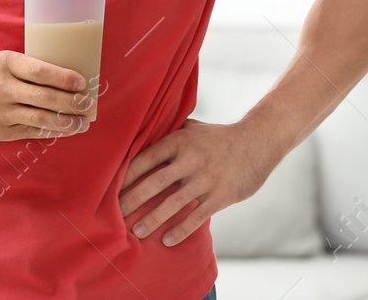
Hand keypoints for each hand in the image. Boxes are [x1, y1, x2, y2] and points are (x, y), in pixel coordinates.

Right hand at [0, 50, 93, 142]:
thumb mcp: (1, 60)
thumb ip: (26, 68)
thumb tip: (64, 78)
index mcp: (5, 64)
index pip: (41, 72)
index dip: (64, 78)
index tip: (82, 82)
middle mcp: (2, 88)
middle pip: (45, 98)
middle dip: (72, 103)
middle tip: (89, 104)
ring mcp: (0, 113)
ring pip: (40, 119)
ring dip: (66, 122)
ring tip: (83, 122)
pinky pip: (31, 132)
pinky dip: (50, 131)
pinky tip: (63, 129)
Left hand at [118, 118, 271, 246]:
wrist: (257, 142)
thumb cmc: (218, 136)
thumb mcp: (192, 127)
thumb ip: (169, 131)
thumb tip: (141, 131)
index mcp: (180, 140)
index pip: (146, 157)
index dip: (127, 174)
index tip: (110, 187)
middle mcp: (191, 158)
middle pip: (155, 181)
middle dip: (133, 198)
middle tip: (115, 213)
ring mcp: (206, 178)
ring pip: (174, 202)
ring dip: (153, 218)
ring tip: (137, 231)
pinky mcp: (221, 195)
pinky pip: (197, 216)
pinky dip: (181, 230)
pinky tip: (167, 240)